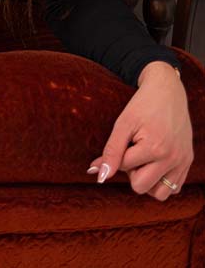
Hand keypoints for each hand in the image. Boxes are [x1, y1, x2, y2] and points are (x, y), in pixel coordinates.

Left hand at [88, 62, 192, 199]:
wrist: (168, 92)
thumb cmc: (142, 105)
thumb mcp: (122, 124)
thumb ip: (111, 152)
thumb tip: (98, 175)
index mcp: (155, 148)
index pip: (124, 167)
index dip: (117, 154)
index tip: (121, 140)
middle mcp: (172, 159)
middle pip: (140, 186)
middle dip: (131, 171)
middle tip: (132, 150)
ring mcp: (182, 162)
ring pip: (159, 194)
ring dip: (147, 180)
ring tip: (144, 159)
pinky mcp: (188, 162)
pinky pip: (174, 188)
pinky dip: (161, 181)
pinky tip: (155, 162)